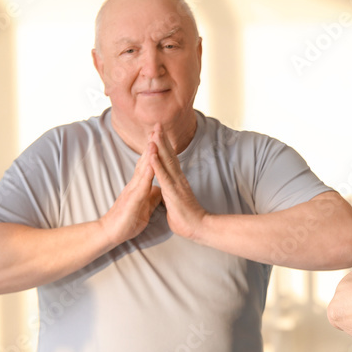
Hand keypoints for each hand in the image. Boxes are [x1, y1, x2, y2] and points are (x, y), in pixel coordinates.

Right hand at [99, 142, 162, 246]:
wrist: (111, 232)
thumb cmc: (127, 221)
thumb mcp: (145, 207)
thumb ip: (151, 197)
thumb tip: (159, 191)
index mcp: (140, 185)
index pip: (149, 164)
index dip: (156, 151)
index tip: (163, 137)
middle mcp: (136, 183)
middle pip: (145, 159)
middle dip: (152, 143)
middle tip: (158, 127)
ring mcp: (134, 188)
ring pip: (143, 166)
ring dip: (149, 152)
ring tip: (155, 137)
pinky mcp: (133, 197)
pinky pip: (142, 181)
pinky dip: (148, 170)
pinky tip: (152, 161)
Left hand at [148, 123, 208, 239]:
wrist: (199, 228)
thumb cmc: (187, 219)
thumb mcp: (176, 204)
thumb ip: (171, 196)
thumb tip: (168, 196)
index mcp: (177, 181)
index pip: (170, 160)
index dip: (164, 146)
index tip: (158, 134)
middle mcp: (178, 179)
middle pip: (169, 155)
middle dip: (162, 139)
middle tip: (156, 124)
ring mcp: (176, 184)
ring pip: (166, 161)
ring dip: (159, 146)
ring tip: (153, 132)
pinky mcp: (173, 191)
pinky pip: (163, 176)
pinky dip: (157, 164)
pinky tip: (152, 154)